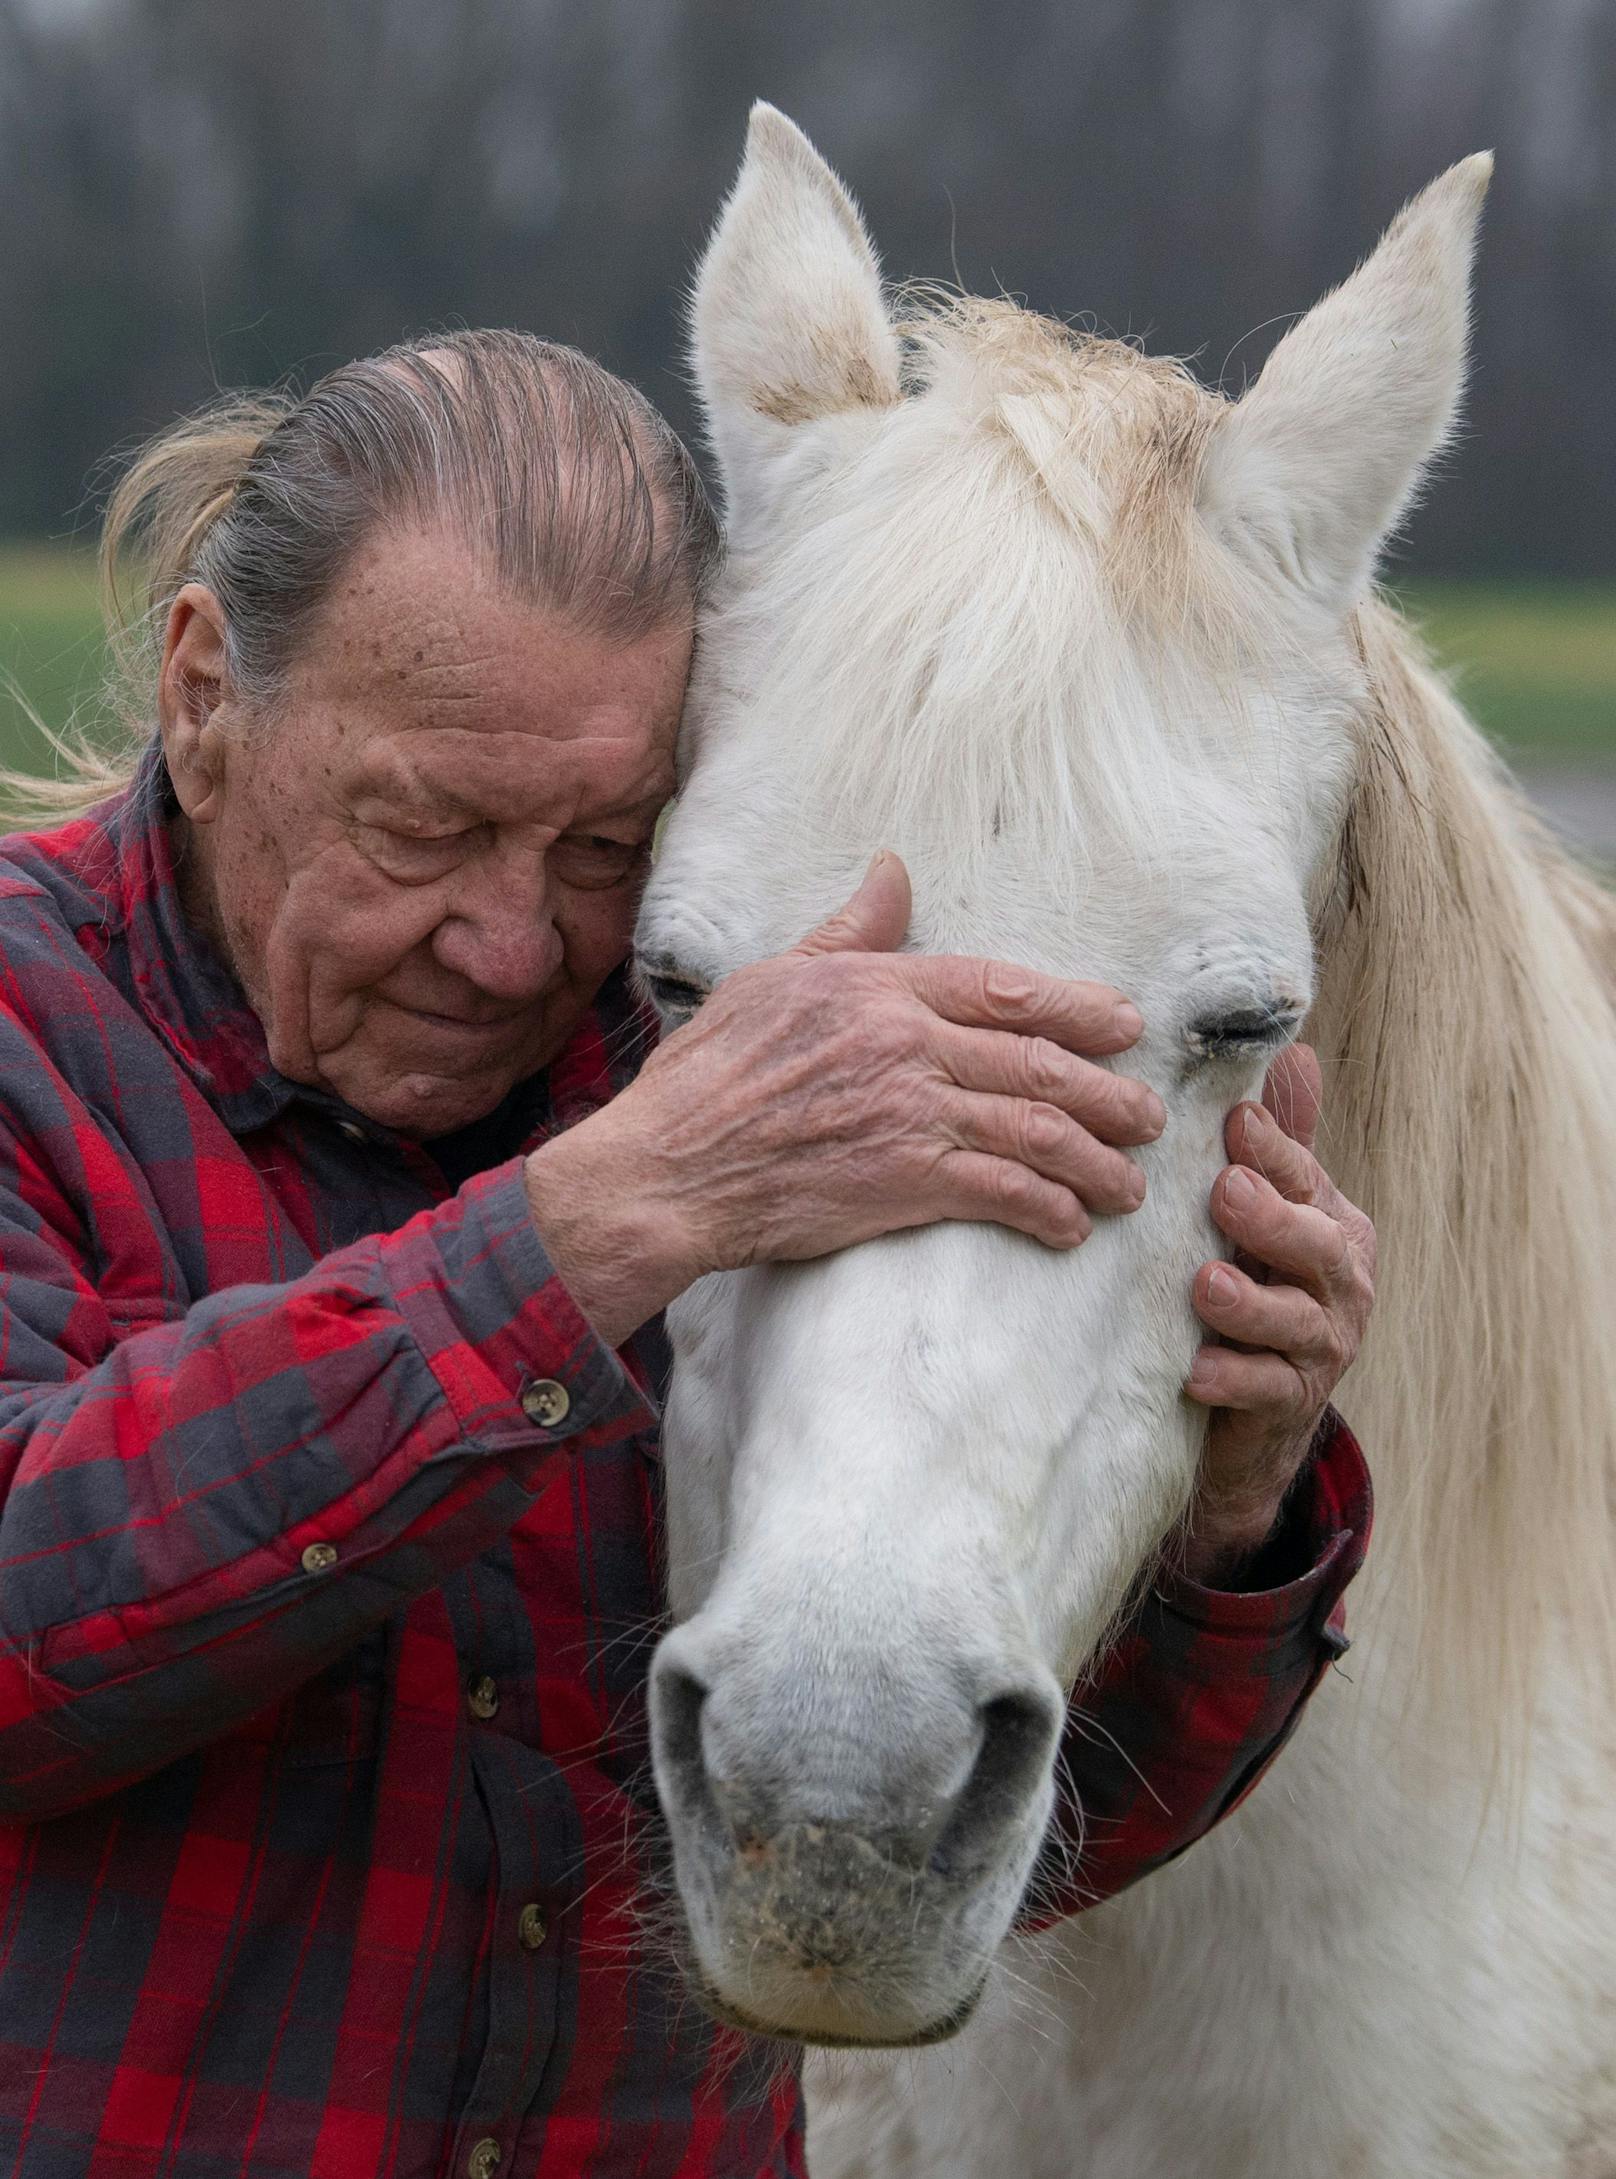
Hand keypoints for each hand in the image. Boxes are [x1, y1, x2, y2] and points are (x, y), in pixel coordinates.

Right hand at [525, 852, 1163, 1343]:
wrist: (668, 1170)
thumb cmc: (707, 1076)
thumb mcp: (771, 979)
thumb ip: (847, 933)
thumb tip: (893, 870)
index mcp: (877, 988)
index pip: (1002, 987)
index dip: (1075, 1007)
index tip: (1123, 1026)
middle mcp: (905, 1044)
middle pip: (1038, 1063)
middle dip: (1109, 1093)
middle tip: (1149, 1116)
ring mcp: (909, 1116)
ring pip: (1036, 1130)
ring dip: (1095, 1161)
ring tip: (1127, 1185)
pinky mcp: (903, 1185)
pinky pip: (1002, 1191)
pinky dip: (1047, 1210)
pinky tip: (1068, 1226)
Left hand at [1180, 1044, 1376, 1582]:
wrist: (1250, 1411)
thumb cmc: (1256, 1283)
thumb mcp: (1268, 1210)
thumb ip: (1282, 1143)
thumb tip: (1293, 1050)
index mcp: (1331, 1224)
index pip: (1305, 1179)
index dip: (1276, 1151)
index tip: (1234, 1120)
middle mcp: (1340, 1282)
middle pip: (1316, 1246)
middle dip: (1273, 1218)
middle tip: (1225, 1190)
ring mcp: (1321, 1346)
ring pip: (1295, 1322)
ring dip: (1250, 1304)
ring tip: (1203, 1286)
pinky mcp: (1290, 1403)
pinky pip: (1267, 1391)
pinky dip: (1234, 1380)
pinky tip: (1195, 1372)